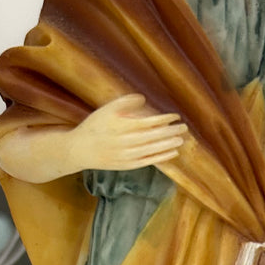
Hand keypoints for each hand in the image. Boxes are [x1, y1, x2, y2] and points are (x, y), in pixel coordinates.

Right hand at [67, 94, 185, 171]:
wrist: (80, 150)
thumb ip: (125, 103)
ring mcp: (126, 156)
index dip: (164, 119)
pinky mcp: (127, 165)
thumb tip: (144, 99)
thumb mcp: (106, 109)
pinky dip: (162, 157)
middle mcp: (125, 142)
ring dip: (169, 144)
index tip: (175, 116)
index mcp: (121, 126)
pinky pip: (148, 161)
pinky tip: (173, 152)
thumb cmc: (94, 126)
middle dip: (171, 132)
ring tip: (182, 139)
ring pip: (153, 150)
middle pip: (154, 136)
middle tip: (184, 127)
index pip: (149, 122)